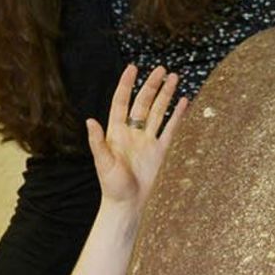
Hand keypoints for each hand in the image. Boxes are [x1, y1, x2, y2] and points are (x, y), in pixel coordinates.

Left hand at [88, 64, 183, 207]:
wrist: (129, 205)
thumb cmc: (112, 187)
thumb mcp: (102, 163)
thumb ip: (98, 142)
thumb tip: (90, 121)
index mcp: (117, 133)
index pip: (121, 102)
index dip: (126, 85)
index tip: (133, 68)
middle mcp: (133, 133)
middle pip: (143, 103)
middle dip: (152, 86)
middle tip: (161, 70)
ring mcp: (148, 141)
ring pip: (158, 112)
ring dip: (165, 95)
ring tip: (174, 78)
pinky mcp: (162, 151)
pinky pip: (171, 129)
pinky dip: (178, 115)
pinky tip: (184, 102)